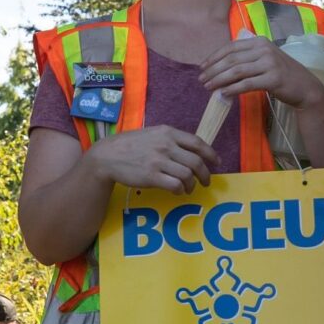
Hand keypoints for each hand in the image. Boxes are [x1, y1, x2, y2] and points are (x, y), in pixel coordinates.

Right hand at [84, 126, 219, 193]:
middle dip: (205, 174)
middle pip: (196, 161)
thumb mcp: (151, 134)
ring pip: (188, 175)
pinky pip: (175, 185)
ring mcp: (159, 161)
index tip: (216, 163)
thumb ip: (170, 140)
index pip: (197, 142)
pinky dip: (180, 190)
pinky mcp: (151, 176)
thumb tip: (190, 151)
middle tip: (206, 182)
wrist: (107, 156)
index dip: (210, 154)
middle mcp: (166, 145)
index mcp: (168, 133)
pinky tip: (177, 191)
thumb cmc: (129, 145)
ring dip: (192, 185)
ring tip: (188, 188)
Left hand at [199, 36, 323, 108]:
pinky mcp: (273, 78)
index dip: (214, 57)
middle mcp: (264, 49)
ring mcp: (270, 63)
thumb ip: (246, 59)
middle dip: (213, 70)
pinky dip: (233, 89)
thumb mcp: (264, 60)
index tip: (202, 67)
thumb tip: (219, 68)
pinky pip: (247, 84)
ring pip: (237, 71)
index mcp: (260, 41)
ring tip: (208, 87)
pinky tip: (223, 93)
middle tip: (201, 79)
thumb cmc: (281, 75)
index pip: (231, 47)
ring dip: (219, 80)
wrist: (305, 87)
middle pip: (231, 59)